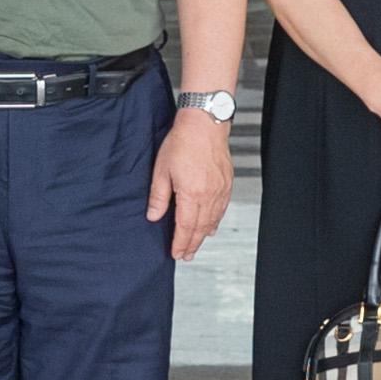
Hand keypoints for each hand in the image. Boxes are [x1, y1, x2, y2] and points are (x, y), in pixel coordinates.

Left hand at [150, 106, 235, 260]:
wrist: (204, 124)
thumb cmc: (183, 142)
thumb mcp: (162, 169)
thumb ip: (159, 196)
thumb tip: (154, 216)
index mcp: (192, 194)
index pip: (185, 227)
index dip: (180, 242)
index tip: (176, 253)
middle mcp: (209, 195)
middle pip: (200, 228)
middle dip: (192, 244)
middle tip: (186, 256)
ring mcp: (220, 190)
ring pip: (212, 220)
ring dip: (203, 235)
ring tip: (196, 245)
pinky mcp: (226, 184)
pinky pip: (222, 209)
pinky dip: (215, 221)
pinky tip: (210, 226)